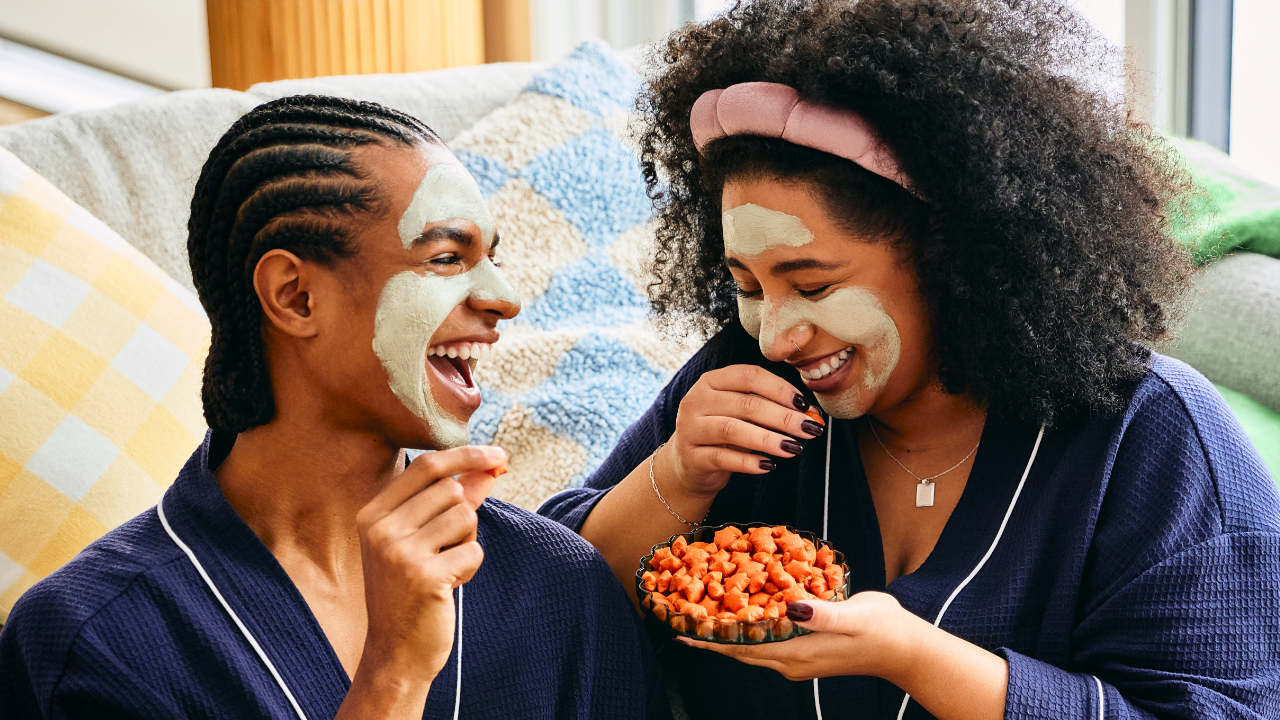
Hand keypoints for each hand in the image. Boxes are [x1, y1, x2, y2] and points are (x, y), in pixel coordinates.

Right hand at [354, 445, 506, 684]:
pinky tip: (448, 586)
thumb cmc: (410, 591)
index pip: (427, 466)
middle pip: (452, 491)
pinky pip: (473, 551)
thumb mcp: (422, 540)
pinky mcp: (424, 577)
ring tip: (445, 568)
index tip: (497, 454)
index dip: (467, 455)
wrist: (395, 653)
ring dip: (467, 542)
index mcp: (373, 514)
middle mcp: (381, 529)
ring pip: (465, 517)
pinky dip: (470, 567)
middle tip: (447, 549)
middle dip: (464, 516)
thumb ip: (452, 501)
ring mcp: (400, 553)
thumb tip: (488, 467)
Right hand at [662, 364, 824, 499]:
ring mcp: (689, 429)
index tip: (805, 405)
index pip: (749, 376)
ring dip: (768, 439)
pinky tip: (769, 465)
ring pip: (732, 430)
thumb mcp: (741, 414)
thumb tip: (810, 414)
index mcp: (711, 381)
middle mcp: (696, 400)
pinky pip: (722, 458)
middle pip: (745, 404)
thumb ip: (769, 408)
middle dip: (783, 417)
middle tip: (810, 429)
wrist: (690, 465)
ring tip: (794, 448)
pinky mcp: (691, 457)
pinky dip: (749, 462)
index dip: (780, 388)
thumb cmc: (723, 434)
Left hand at [676, 592, 921, 681]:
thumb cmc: (882, 630)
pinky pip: (766, 640)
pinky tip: (742, 611)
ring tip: (699, 613)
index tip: (680, 626)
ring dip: (726, 631)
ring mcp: (796, 658)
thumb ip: (822, 614)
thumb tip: (791, 608)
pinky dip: (748, 627)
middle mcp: (790, 661)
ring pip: (751, 645)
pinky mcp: (804, 651)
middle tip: (678, 614)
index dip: (709, 636)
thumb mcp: (854, 617)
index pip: (741, 647)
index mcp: (796, 654)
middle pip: (738, 648)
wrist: (905, 649)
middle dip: (709, 634)